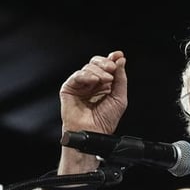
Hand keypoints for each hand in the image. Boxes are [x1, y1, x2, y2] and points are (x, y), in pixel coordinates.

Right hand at [58, 51, 127, 173]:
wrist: (93, 133)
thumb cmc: (104, 121)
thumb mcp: (119, 98)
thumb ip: (121, 79)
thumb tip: (120, 60)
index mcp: (103, 85)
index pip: (107, 67)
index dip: (112, 59)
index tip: (118, 56)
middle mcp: (92, 84)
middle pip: (96, 63)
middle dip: (105, 64)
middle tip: (112, 69)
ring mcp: (80, 85)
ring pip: (88, 68)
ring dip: (98, 72)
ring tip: (105, 81)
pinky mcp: (69, 89)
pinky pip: (77, 76)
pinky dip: (86, 76)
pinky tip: (94, 81)